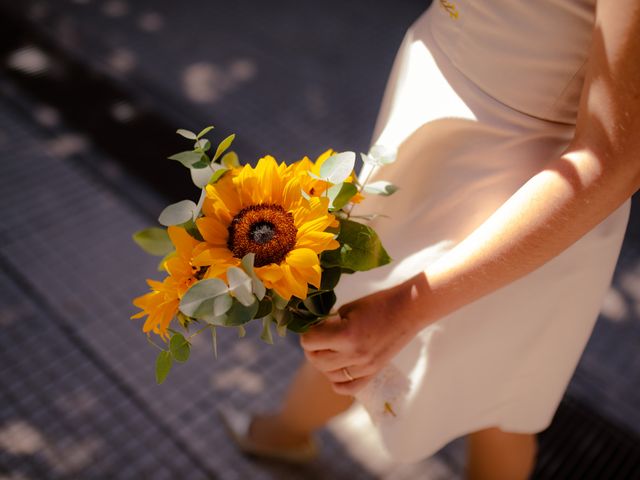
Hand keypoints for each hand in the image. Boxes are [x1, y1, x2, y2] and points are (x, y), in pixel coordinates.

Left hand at [300, 274, 428, 395]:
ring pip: (329, 375)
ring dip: (324, 363)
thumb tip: (312, 332)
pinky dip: (338, 382)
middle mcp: (354, 355)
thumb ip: (328, 324)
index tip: (313, 326)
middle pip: (316, 360)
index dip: (307, 333)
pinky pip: (349, 388)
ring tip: (329, 349)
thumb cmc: (378, 303)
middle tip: (318, 337)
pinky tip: (336, 372)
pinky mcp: (374, 372)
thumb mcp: (347, 309)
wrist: (409, 310)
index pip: (309, 341)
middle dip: (312, 348)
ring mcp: (365, 367)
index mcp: (346, 335)